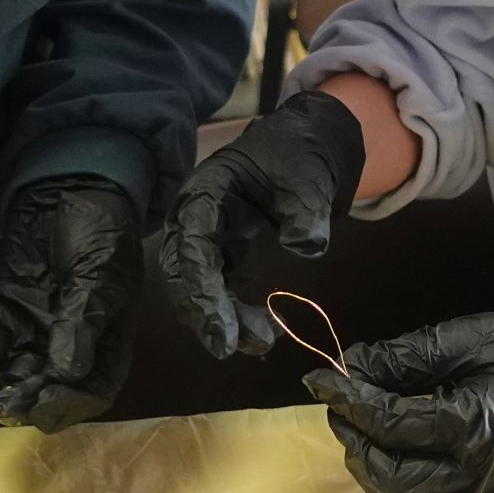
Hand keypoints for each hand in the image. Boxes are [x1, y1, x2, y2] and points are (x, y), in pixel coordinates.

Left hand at [0, 176, 141, 430]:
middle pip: (52, 391)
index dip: (69, 404)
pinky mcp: (6, 317)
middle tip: (8, 403)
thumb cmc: (98, 230)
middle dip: (30, 401)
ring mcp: (37, 332)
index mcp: (108, 341)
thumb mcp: (100, 274)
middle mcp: (73, 346)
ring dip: (1, 391)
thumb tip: (67, 371)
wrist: (67, 189)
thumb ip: (82, 321)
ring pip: (19, 376)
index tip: (44, 402)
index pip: (92, 390)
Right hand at [156, 90, 367, 357]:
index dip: (202, 287)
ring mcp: (210, 236)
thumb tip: (307, 246)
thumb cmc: (299, 155)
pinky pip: (221, 288)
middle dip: (202, 311)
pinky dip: (235, 313)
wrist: (309, 145)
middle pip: (184, 270)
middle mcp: (197, 217)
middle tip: (228, 347)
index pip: (193, 243)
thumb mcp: (307, 176)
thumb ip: (306, 209)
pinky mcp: (226, 253)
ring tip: (260, 343)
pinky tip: (261, 333)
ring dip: (220, 318)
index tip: (221, 326)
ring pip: (198, 285)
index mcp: (207, 191)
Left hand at [304, 297, 493, 492]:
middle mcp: (478, 474)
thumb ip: (405, 358)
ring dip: (372, 469)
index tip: (320, 379)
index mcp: (474, 426)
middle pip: (387, 474)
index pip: (390, 423)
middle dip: (354, 437)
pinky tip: (399, 457)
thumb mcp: (467, 339)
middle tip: (344, 403)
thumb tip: (352, 365)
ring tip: (369, 430)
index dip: (347, 400)